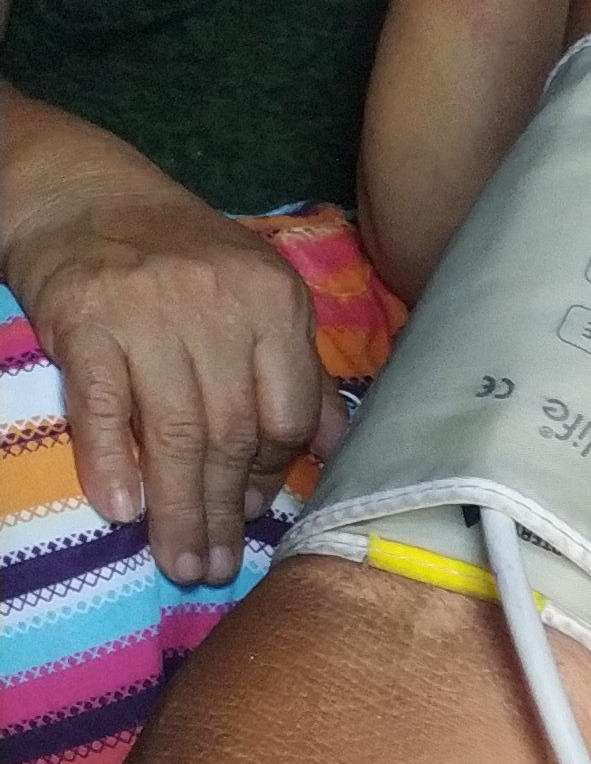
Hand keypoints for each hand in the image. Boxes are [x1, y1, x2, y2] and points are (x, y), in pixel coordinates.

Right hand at [11, 169, 345, 584]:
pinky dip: (110, 463)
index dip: (274, 473)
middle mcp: (215, 306)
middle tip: (214, 568)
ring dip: (178, 509)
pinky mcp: (83, 321)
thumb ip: (298, 369)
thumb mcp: (257, 297)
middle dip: (226, 512)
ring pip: (172, 433)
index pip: (287, 413)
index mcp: (272, 301)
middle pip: (231, 434)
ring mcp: (146, 314)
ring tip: (180, 562)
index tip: (258, 513)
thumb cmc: (182, 258)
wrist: (85, 195)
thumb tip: (335, 448)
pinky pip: (100, 408)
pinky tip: (122, 511)